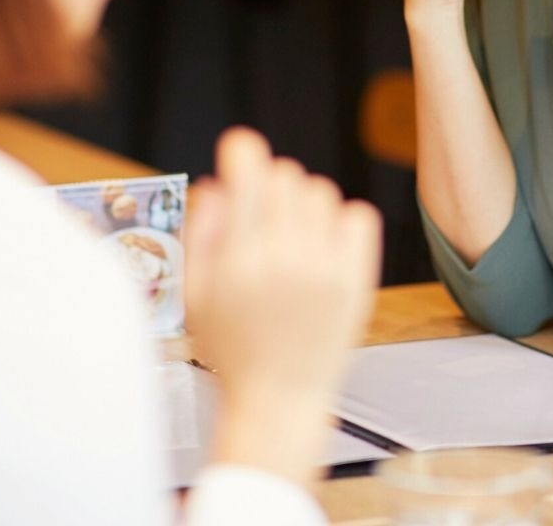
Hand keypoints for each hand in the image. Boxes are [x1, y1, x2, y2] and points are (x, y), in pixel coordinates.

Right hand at [184, 127, 381, 482]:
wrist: (280, 400)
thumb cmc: (231, 348)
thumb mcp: (195, 293)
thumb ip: (202, 232)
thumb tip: (219, 181)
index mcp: (239, 260)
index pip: (250, 172)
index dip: (241, 152)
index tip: (238, 152)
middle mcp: (285, 258)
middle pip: (285, 174)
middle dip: (268, 185)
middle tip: (260, 216)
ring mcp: (326, 267)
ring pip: (320, 190)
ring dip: (303, 204)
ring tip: (291, 238)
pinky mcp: (358, 277)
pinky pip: (358, 214)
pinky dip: (341, 221)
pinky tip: (323, 246)